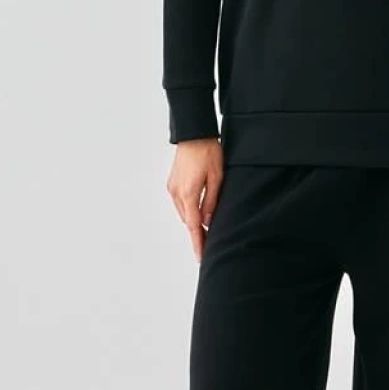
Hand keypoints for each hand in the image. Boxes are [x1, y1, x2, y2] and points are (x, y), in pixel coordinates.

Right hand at [166, 138, 224, 262]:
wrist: (194, 133)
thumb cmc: (208, 151)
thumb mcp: (217, 177)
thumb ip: (212, 201)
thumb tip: (208, 220)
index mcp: (188, 193)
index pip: (193, 225)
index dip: (198, 242)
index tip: (200, 256)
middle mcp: (176, 193)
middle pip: (187, 220)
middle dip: (196, 232)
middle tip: (207, 245)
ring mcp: (172, 187)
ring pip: (184, 212)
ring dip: (193, 220)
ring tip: (205, 229)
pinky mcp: (172, 183)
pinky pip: (181, 202)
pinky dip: (189, 209)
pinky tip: (198, 211)